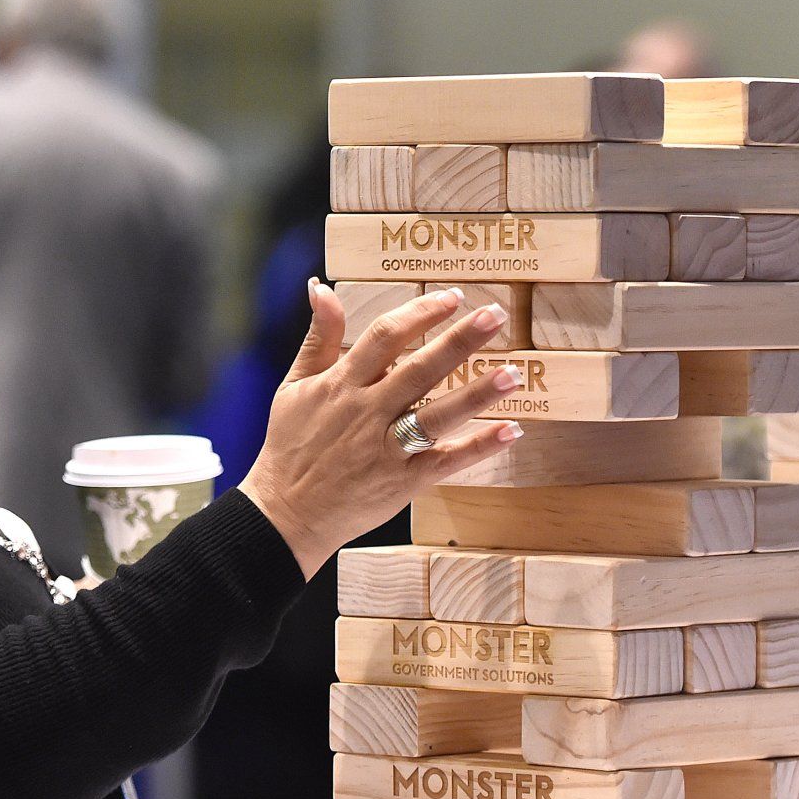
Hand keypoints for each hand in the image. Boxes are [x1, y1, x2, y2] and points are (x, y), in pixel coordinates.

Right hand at [237, 283, 524, 578]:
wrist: (286, 511)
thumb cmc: (291, 445)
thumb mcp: (294, 385)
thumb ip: (318, 337)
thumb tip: (321, 288)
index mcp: (342, 384)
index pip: (385, 337)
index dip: (419, 313)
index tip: (451, 297)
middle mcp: (367, 412)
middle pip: (419, 370)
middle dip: (458, 341)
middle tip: (495, 315)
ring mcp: (387, 449)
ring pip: (437, 416)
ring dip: (477, 394)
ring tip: (512, 374)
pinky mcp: (402, 482)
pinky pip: (446, 462)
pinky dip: (479, 448)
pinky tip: (509, 431)